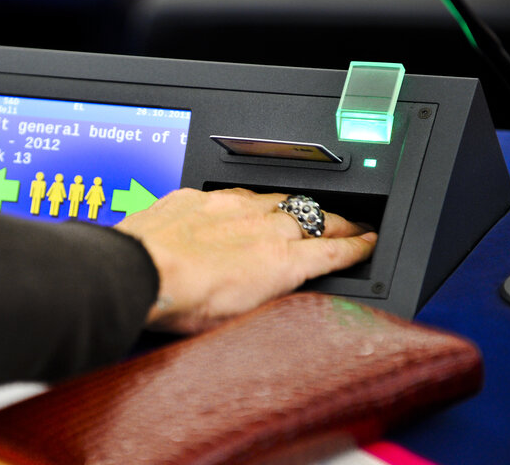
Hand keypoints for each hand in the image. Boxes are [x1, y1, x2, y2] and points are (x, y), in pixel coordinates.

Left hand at [115, 188, 376, 332]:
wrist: (140, 269)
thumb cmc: (184, 301)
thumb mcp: (240, 318)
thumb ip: (270, 297)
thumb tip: (281, 294)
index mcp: (281, 263)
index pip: (334, 250)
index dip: (358, 246)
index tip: (369, 242)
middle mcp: (265, 228)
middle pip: (316, 218)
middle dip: (340, 221)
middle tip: (352, 223)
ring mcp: (235, 206)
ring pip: (281, 199)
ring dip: (298, 206)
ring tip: (305, 211)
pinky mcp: (205, 195)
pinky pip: (238, 191)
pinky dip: (251, 200)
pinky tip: (247, 205)